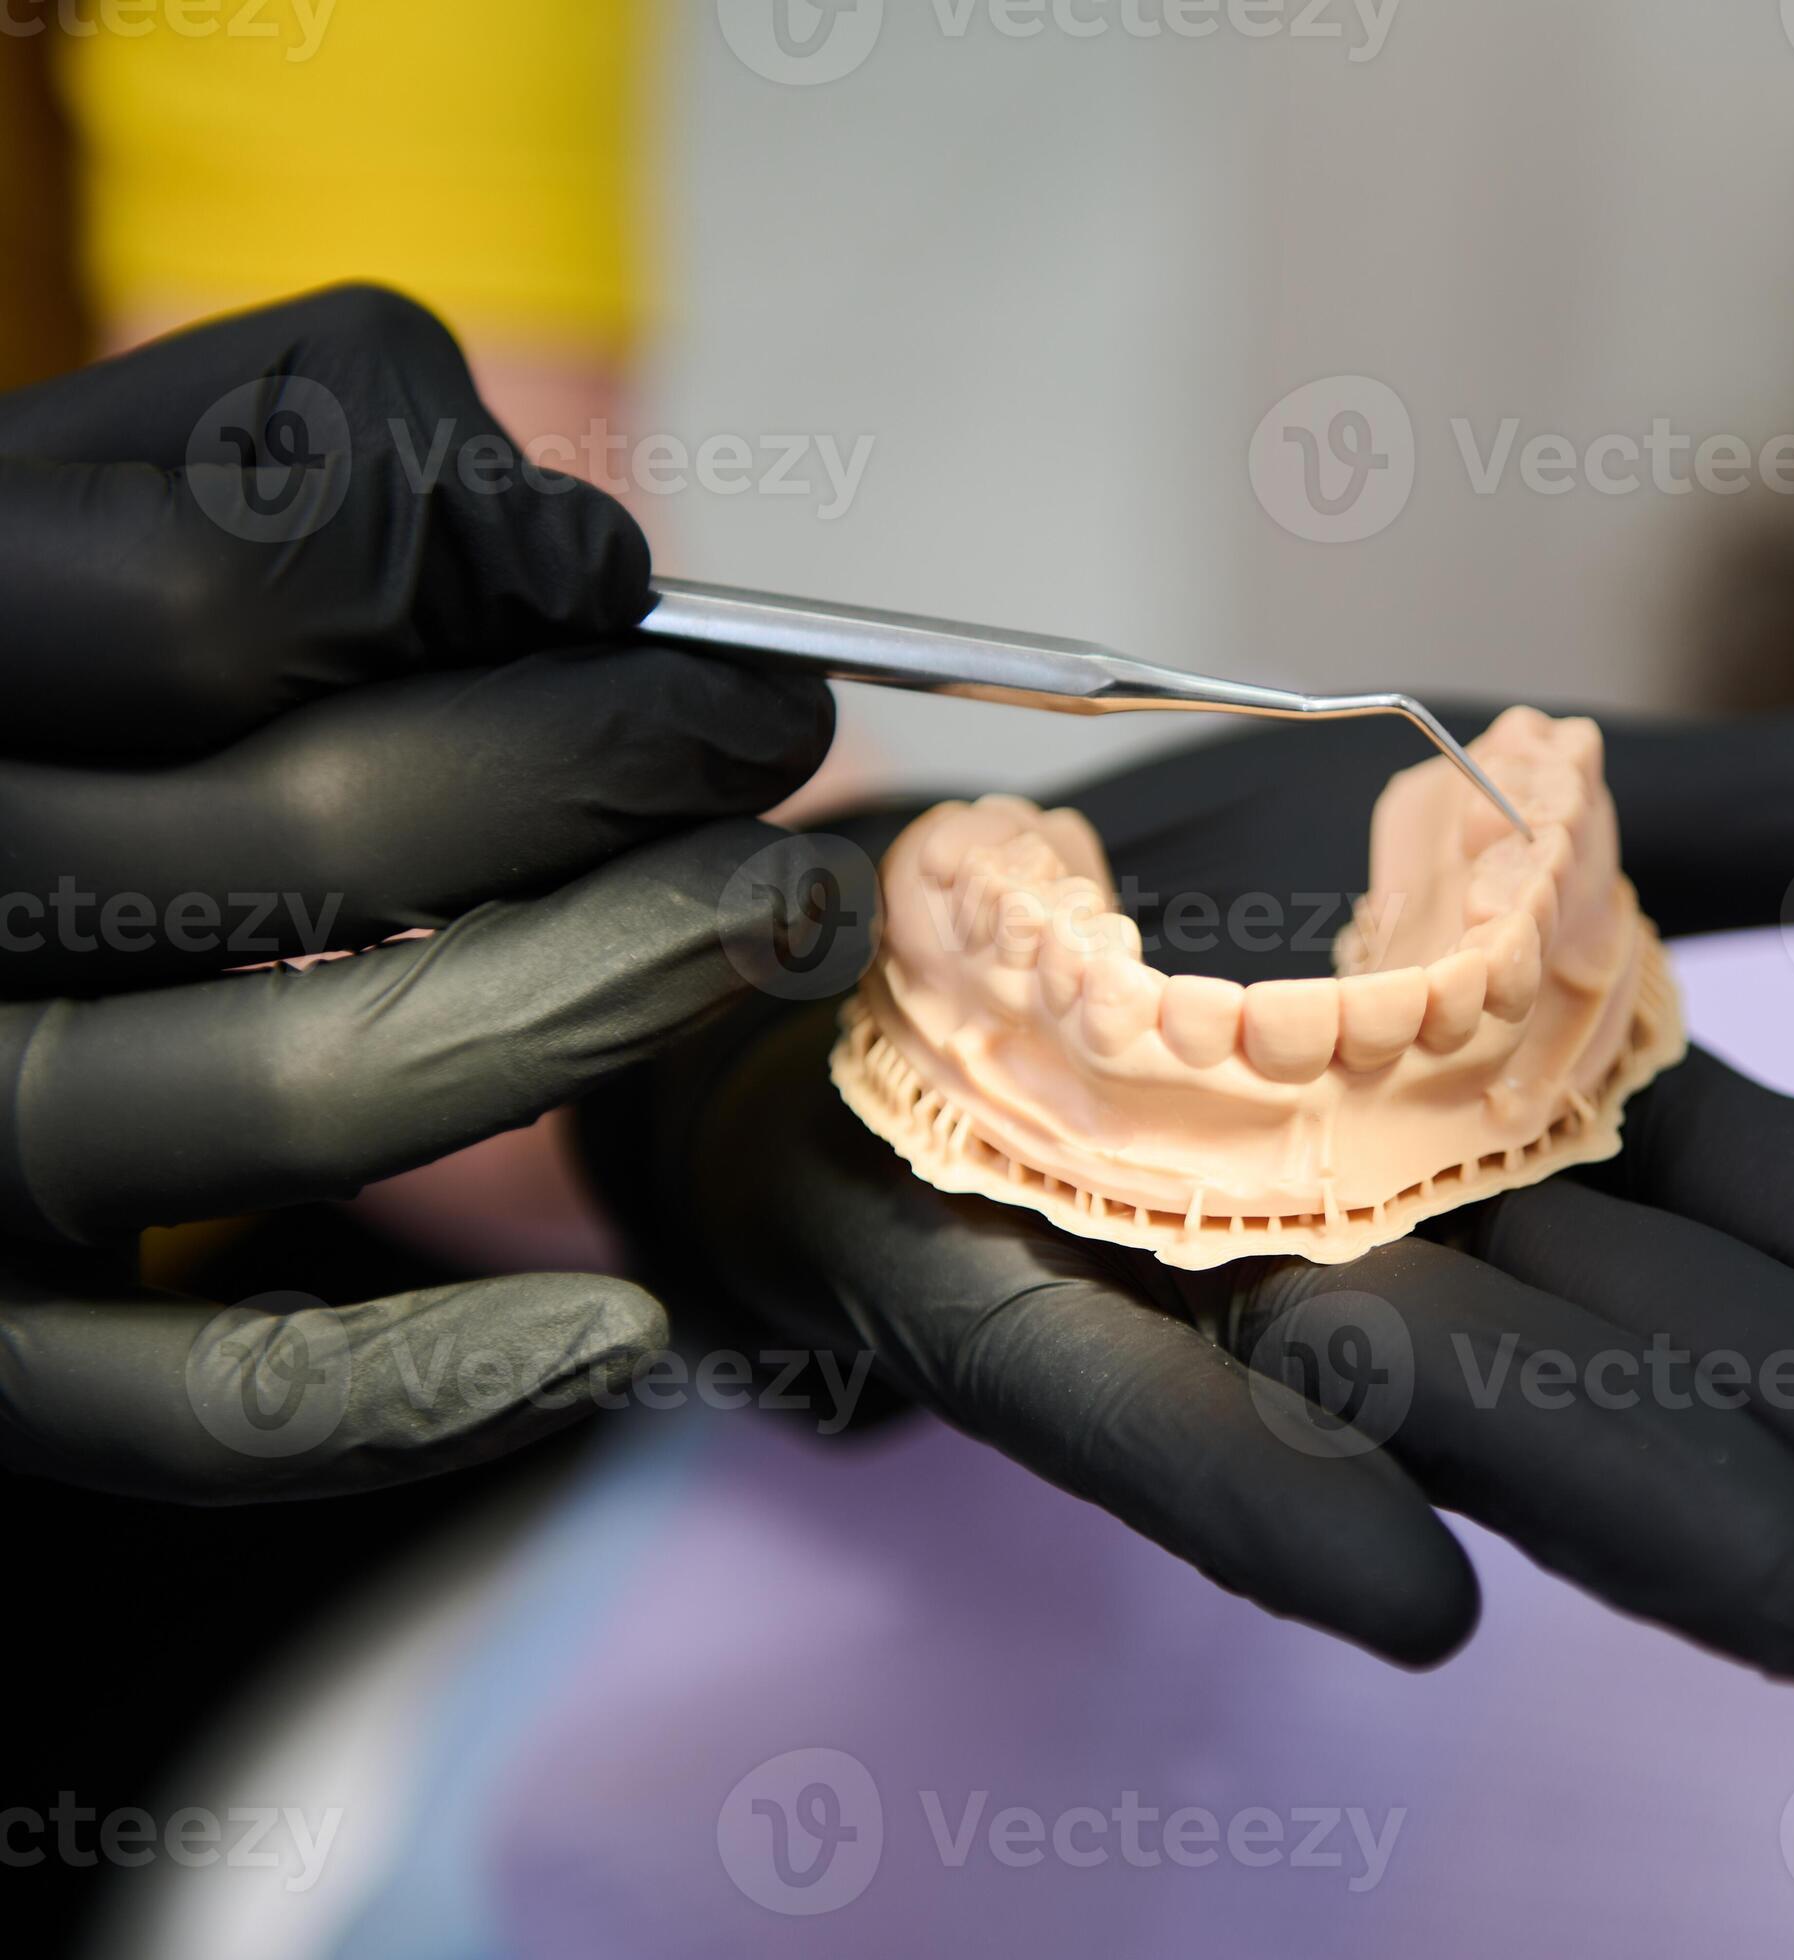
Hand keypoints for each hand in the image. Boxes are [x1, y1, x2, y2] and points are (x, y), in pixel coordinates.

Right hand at [0, 286, 836, 1501]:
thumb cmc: (21, 657)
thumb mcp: (96, 480)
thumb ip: (304, 449)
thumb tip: (575, 568)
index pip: (222, 594)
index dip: (482, 571)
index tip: (634, 587)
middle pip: (314, 840)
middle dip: (616, 772)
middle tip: (779, 734)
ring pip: (300, 1095)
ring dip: (602, 1004)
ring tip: (787, 916)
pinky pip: (209, 1410)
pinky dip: (432, 1386)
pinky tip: (632, 1327)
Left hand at [593, 708, 1793, 1677]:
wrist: (874, 901)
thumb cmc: (1220, 888)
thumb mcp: (1535, 784)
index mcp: (1550, 1114)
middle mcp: (1413, 1216)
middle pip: (1677, 1344)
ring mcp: (1208, 1267)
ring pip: (1455, 1392)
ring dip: (1634, 1504)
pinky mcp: (993, 1290)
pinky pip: (1131, 1407)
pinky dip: (1266, 1491)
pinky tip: (1409, 1600)